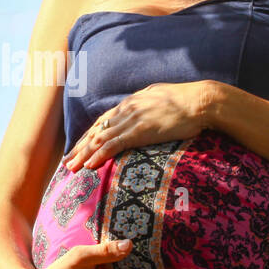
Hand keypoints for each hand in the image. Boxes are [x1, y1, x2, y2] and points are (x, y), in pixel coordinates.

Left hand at [65, 80, 213, 171]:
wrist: (201, 101)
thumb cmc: (187, 102)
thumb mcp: (161, 99)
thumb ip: (148, 106)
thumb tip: (147, 112)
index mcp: (131, 103)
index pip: (103, 122)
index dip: (88, 136)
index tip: (78, 148)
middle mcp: (126, 110)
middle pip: (95, 131)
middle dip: (80, 148)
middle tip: (66, 162)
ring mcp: (132, 120)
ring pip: (100, 139)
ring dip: (84, 155)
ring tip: (71, 169)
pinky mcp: (140, 130)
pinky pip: (114, 145)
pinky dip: (99, 156)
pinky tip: (90, 166)